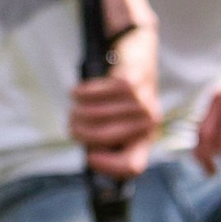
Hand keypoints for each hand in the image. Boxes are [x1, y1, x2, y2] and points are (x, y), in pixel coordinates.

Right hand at [69, 17, 162, 177]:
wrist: (138, 55)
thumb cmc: (123, 96)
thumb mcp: (119, 122)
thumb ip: (106, 141)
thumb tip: (88, 153)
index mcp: (145, 138)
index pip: (132, 166)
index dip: (107, 166)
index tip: (89, 156)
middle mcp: (149, 123)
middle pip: (105, 137)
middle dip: (80, 132)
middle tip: (71, 124)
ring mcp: (143, 101)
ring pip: (99, 115)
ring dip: (78, 111)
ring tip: (74, 107)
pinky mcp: (132, 80)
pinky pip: (99, 93)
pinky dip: (83, 93)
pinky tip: (77, 92)